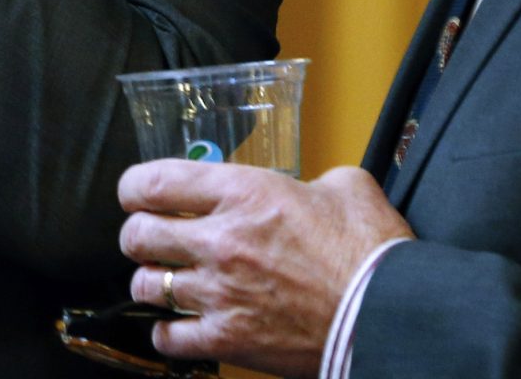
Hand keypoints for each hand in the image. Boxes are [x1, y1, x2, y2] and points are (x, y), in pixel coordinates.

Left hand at [117, 161, 412, 376]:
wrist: (386, 313)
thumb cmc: (371, 251)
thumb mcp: (347, 186)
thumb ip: (313, 180)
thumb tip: (307, 189)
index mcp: (246, 193)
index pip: (155, 182)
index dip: (135, 186)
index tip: (138, 192)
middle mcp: (221, 241)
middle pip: (137, 235)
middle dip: (140, 234)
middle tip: (155, 236)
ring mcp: (219, 294)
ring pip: (145, 286)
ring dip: (155, 281)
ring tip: (172, 280)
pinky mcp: (226, 339)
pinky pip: (167, 338)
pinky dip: (170, 331)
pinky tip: (185, 323)